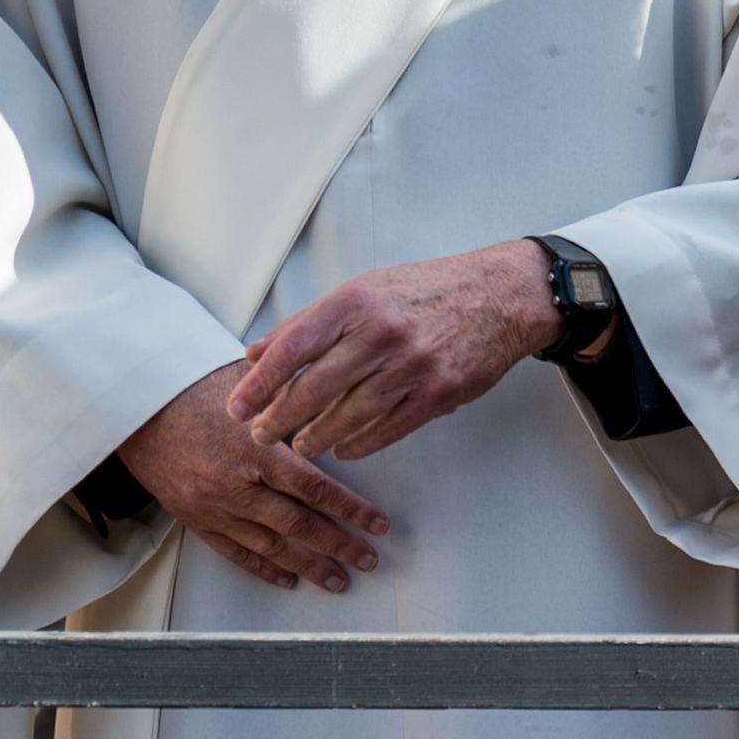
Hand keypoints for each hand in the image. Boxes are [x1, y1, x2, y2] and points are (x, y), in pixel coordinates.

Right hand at [124, 363, 389, 592]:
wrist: (135, 405)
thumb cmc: (193, 388)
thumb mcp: (251, 389)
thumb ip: (292, 406)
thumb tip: (338, 409)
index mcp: (255, 451)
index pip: (315, 489)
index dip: (351, 510)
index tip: (378, 524)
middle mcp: (236, 485)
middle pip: (299, 525)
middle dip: (339, 545)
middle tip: (368, 560)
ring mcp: (213, 506)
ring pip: (270, 545)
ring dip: (308, 565)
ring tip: (337, 579)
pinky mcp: (194, 518)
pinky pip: (234, 552)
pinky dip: (263, 568)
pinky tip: (287, 578)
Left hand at [230, 242, 561, 462]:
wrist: (501, 296)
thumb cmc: (428, 290)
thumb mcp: (365, 290)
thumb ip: (309, 322)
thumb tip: (258, 351)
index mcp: (356, 303)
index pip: (293, 348)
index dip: (260, 383)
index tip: (238, 406)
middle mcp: (381, 334)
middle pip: (315, 387)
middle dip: (280, 418)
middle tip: (260, 435)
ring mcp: (412, 366)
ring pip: (349, 413)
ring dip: (318, 435)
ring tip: (300, 446)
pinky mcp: (439, 392)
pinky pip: (389, 427)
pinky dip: (361, 442)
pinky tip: (343, 448)